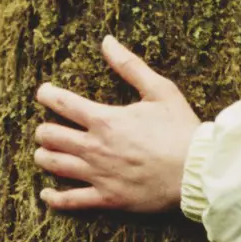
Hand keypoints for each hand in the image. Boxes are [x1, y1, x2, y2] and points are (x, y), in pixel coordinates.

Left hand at [34, 36, 199, 213]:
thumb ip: (130, 65)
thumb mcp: (160, 90)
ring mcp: (99, 174)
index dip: (47, 95)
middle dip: (44, 130)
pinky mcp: (107, 198)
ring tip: (44, 154)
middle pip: (51, 136)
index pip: (62, 102)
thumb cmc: (181, 129)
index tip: (43, 93)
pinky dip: (54, 198)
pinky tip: (46, 193)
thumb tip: (107, 41)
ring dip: (44, 157)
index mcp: (105, 119)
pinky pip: (71, 201)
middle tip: (47, 129)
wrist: (196, 171)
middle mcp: (95, 147)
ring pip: (54, 165)